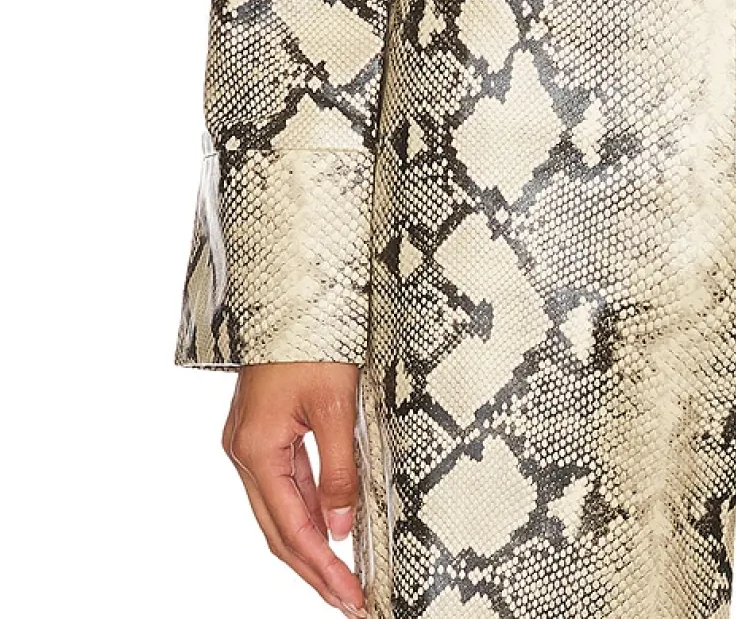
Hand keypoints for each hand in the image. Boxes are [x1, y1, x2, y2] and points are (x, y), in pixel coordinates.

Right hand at [221, 361, 368, 615]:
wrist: (291, 288)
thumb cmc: (311, 338)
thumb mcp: (337, 406)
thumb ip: (339, 471)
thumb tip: (342, 528)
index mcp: (255, 449)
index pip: (291, 529)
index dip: (322, 568)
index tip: (350, 596)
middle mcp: (244, 451)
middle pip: (278, 529)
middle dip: (313, 569)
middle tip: (348, 600)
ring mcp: (249, 442)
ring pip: (279, 509)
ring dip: (309, 544)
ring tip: (341, 575)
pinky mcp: (262, 430)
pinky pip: (283, 483)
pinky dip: (305, 510)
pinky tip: (329, 526)